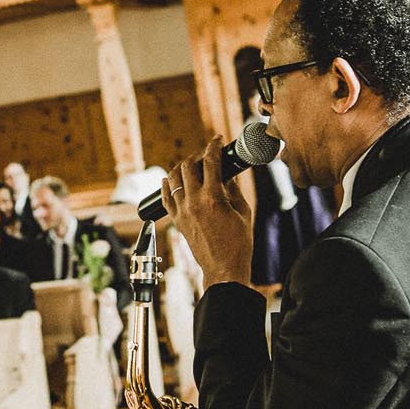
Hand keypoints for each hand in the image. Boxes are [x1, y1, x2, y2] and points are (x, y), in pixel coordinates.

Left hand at [162, 136, 254, 290]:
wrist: (224, 268)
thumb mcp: (244, 212)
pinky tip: (170, 179)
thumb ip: (234, 190)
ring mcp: (182, 211)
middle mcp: (194, 201)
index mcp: (213, 197)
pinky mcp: (177, 221)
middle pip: (188, 166)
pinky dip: (166, 185)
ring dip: (182, 168)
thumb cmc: (239, 243)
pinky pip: (165, 197)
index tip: (217, 140)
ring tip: (192, 168)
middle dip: (197, 156)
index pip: (210, 162)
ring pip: (173, 178)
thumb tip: (228, 175)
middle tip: (206, 156)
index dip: (214, 146)